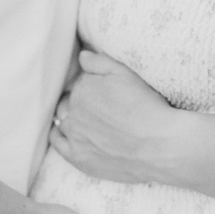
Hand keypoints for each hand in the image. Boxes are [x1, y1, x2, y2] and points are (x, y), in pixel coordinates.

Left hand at [49, 50, 178, 183]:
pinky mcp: (77, 157)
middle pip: (68, 100)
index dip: (92, 86)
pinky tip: (65, 133)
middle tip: (99, 107)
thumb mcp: (125, 73)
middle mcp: (73, 109)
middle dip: (79, 101)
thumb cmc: (145, 106)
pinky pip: (57, 142)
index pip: (79, 82)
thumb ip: (99, 62)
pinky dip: (58, 135)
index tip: (104, 93)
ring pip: (62, 119)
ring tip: (86, 120)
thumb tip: (81, 56)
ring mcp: (74, 134)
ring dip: (70, 117)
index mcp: (83, 87)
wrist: (158, 145)